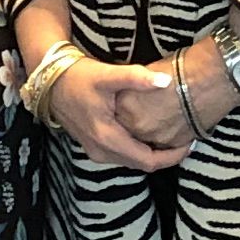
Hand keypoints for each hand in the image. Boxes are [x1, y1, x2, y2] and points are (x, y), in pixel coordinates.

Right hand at [43, 56, 189, 173]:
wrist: (49, 81)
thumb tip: (166, 81)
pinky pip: (122, 154)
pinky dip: (138, 149)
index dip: (172, 156)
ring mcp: (96, 151)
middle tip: (186, 139)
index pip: (148, 160)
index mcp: (108, 139)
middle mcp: (102, 151)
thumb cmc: (78, 77)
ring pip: (132, 160)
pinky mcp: (93, 145)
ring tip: (171, 136)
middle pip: (141, 164)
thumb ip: (137, 78)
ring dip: (152, 153)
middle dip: (165, 155)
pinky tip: (149, 133)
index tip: (190, 144)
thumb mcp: (107, 75)